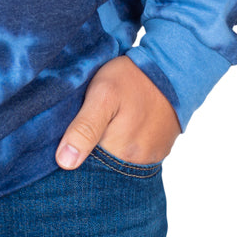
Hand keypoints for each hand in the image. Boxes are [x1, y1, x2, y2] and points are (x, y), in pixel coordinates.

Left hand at [55, 56, 180, 169]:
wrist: (171, 69)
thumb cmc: (132, 79)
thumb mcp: (102, 95)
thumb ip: (84, 128)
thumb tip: (65, 163)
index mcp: (120, 151)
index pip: (85, 167)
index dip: (72, 152)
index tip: (65, 135)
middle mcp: (137, 162)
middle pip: (101, 165)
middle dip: (89, 149)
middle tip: (87, 120)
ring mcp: (150, 157)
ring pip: (117, 160)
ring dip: (106, 146)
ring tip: (105, 121)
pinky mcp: (158, 150)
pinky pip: (133, 154)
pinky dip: (123, 143)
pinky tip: (119, 124)